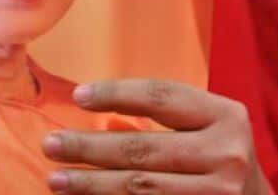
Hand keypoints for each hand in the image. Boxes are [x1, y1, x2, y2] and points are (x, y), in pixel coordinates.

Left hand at [42, 79, 268, 194]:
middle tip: (50, 144)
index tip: (77, 96)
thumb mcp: (207, 126)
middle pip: (143, 148)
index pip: (161, 96)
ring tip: (56, 178)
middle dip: (89, 146)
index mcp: (226, 116)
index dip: (115, 93)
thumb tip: (90, 108)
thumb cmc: (218, 156)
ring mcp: (217, 194)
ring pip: (139, 187)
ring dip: (91, 183)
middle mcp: (227, 155)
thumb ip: (166, 116)